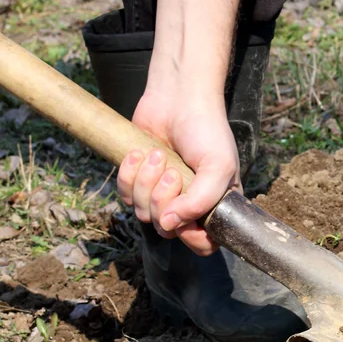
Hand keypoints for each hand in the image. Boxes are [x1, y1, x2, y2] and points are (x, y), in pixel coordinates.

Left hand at [117, 90, 238, 255]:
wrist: (178, 97)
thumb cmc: (206, 131)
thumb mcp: (218, 166)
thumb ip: (200, 202)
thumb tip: (168, 225)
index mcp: (215, 206)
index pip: (203, 244)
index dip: (191, 235)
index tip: (186, 212)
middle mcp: (188, 205)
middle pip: (167, 231)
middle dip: (163, 200)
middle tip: (173, 172)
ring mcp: (161, 194)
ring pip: (143, 214)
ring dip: (146, 182)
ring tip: (158, 155)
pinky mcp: (137, 181)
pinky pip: (124, 195)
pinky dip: (128, 174)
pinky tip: (139, 153)